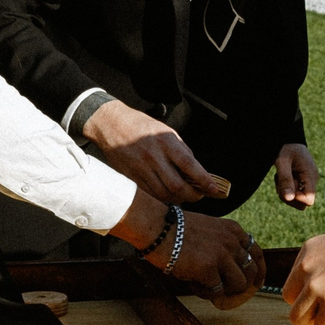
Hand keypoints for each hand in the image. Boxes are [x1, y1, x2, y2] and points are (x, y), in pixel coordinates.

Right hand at [82, 98, 222, 203]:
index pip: (190, 166)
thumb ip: (181, 150)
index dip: (204, 180)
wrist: (111, 125)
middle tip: (199, 195)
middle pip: (177, 186)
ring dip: (179, 199)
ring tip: (185, 196)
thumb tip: (195, 171)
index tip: (214, 189)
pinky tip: (169, 195)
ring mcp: (141, 169)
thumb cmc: (141, 126)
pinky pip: (151, 194)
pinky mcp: (131, 177)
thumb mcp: (166, 131)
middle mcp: (154, 157)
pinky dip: (163, 198)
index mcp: (166, 142)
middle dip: (192, 195)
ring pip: (164, 194)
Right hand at [165, 210, 260, 306]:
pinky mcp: (209, 268)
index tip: (257, 283)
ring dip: (224, 290)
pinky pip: (216, 291)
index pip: (257, 252)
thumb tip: (231, 269)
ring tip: (206, 286)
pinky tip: (193, 285)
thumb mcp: (208, 228)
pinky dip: (206, 293)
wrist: (157, 227)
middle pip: (251, 271)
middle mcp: (232, 241)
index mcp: (233, 230)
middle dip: (243, 285)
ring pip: (239, 284)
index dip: (260, 271)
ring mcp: (222, 254)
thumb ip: (223, 243)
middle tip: (229, 293)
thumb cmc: (176, 229)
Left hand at [273, 143, 317, 208]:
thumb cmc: (285, 148)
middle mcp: (312, 181)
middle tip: (281, 180)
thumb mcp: (282, 161)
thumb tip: (289, 199)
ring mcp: (307, 182)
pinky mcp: (301, 182)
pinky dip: (284, 188)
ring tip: (280, 176)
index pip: (309, 200)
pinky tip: (282, 176)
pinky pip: (293, 193)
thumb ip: (285, 179)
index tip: (287, 186)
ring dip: (284, 192)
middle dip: (289, 197)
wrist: (288, 139)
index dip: (296, 198)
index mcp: (311, 176)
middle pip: (302, 204)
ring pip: (296, 200)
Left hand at [283, 218, 324, 324]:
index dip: (306, 294)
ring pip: (298, 317)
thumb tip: (324, 285)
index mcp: (308, 251)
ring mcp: (316, 286)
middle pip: (289, 299)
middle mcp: (307, 268)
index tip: (324, 297)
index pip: (293, 280)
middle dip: (307, 308)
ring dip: (316, 321)